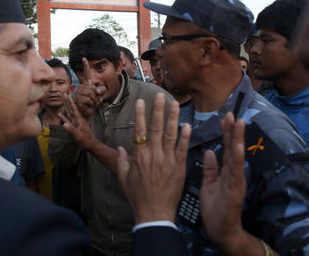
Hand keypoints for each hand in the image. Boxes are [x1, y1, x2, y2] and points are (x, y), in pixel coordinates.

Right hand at [59, 94, 96, 149]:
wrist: (91, 144)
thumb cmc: (86, 140)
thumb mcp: (78, 135)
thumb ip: (71, 130)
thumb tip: (64, 124)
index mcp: (79, 120)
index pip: (74, 109)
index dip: (70, 102)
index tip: (67, 95)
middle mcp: (77, 120)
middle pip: (72, 108)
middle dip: (68, 101)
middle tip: (65, 94)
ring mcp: (76, 123)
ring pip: (70, 113)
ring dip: (66, 106)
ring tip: (63, 101)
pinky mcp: (74, 126)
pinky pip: (68, 120)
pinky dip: (64, 117)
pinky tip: (60, 114)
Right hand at [75, 57, 105, 119]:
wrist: (87, 112)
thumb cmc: (93, 103)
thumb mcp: (100, 95)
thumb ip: (101, 90)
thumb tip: (97, 91)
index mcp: (87, 84)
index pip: (87, 73)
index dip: (85, 66)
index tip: (84, 58)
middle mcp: (82, 87)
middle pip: (93, 88)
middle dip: (97, 95)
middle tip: (96, 100)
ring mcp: (79, 93)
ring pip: (92, 94)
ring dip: (95, 101)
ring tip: (92, 103)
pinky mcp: (78, 99)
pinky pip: (89, 100)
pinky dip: (92, 104)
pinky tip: (88, 106)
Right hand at [117, 93, 190, 223]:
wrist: (155, 213)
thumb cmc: (138, 197)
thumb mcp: (124, 178)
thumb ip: (122, 161)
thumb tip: (120, 147)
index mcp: (139, 156)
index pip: (139, 130)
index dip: (140, 114)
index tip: (141, 102)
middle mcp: (154, 155)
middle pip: (156, 127)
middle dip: (158, 110)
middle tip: (159, 95)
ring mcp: (168, 160)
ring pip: (171, 134)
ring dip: (173, 117)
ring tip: (175, 103)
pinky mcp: (179, 166)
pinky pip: (183, 148)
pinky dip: (186, 136)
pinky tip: (188, 125)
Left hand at [200, 113, 246, 252]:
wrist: (221, 229)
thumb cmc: (215, 208)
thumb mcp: (209, 184)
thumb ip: (211, 168)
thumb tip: (210, 151)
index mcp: (226, 170)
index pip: (226, 147)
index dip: (226, 132)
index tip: (225, 116)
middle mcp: (233, 172)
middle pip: (233, 147)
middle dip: (233, 130)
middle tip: (232, 113)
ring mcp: (236, 179)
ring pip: (237, 156)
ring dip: (238, 139)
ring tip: (239, 123)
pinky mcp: (235, 189)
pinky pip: (236, 171)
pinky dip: (238, 158)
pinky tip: (238, 147)